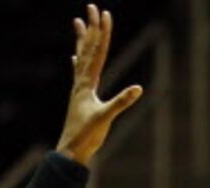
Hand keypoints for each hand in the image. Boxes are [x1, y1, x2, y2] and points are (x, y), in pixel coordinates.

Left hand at [57, 6, 144, 163]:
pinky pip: (78, 74)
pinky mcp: (78, 98)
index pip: (98, 52)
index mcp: (87, 84)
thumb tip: (139, 88)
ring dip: (82, 39)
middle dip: (92, 27)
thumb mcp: (105, 118)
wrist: (70, 151)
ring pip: (81, 57)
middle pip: (88, 48)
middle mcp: (81, 82)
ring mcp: (78, 89)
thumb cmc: (86, 136)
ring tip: (78, 22)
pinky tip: (74, 59)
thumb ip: (121, 102)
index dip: (103, 33)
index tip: (105, 14)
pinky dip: (77, 63)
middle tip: (91, 7)